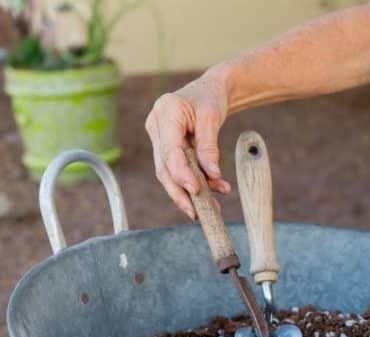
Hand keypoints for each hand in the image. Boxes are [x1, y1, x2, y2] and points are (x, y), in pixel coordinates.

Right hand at [145, 72, 231, 218]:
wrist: (209, 91)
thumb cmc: (210, 99)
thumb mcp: (212, 118)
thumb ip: (209, 147)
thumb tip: (212, 175)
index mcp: (165, 112)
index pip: (169, 150)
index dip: (181, 174)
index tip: (196, 191)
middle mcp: (156, 126)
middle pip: (164, 168)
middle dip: (181, 193)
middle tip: (198, 213)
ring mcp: (158, 139)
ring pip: (169, 174)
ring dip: (189, 194)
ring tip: (212, 207)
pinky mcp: (166, 149)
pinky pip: (177, 171)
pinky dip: (194, 184)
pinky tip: (213, 192)